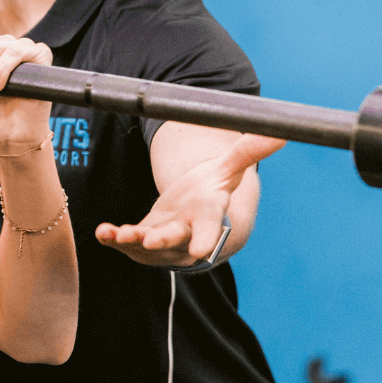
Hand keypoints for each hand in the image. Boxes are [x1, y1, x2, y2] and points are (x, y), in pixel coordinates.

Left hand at [94, 133, 283, 266]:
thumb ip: (246, 153)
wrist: (196, 215)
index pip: (211, 228)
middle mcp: (187, 233)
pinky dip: (113, 239)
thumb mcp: (226, 170)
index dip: (206, 238)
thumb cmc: (211, 191)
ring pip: (147, 247)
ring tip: (115, 233)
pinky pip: (128, 245)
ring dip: (130, 242)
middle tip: (149, 240)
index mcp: (209, 216)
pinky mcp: (143, 241)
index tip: (201, 250)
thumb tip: (280, 132)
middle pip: (175, 240)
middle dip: (162, 241)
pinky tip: (101, 232)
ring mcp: (163, 241)